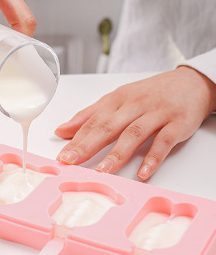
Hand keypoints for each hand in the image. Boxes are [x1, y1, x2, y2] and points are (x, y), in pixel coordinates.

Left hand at [55, 67, 215, 179]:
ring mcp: (157, 114)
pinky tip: (143, 173)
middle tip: (71, 161)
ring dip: (117, 154)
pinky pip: (164, 142)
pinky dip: (153, 158)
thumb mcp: (117, 99)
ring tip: (102, 171)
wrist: (192, 82)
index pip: (93, 121)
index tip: (62, 155)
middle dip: (88, 145)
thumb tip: (62, 130)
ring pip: (133, 134)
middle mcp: (134, 106)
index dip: (76, 139)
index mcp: (117, 100)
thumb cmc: (150, 93)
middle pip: (108, 127)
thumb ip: (89, 116)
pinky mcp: (178, 124)